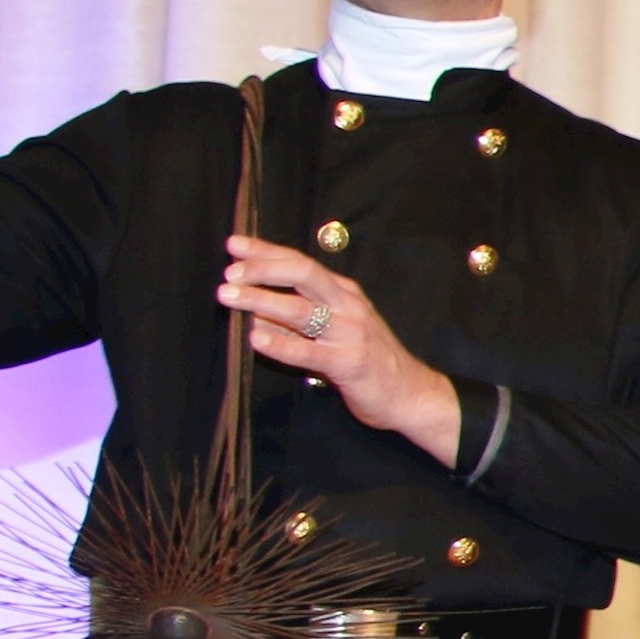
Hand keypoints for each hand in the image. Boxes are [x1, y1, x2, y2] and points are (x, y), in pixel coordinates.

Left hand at [218, 237, 465, 462]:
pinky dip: (280, 344)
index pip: (301, 263)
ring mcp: (350, 333)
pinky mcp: (348, 363)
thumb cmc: (369, 359)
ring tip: (229, 297)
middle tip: (230, 272)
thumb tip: (253, 312)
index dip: (267, 252)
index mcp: (344, 293)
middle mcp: (348, 306)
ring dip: (261, 301)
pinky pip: (308, 352)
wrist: (410, 393)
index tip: (234, 245)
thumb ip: (298, 320)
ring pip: (301, 311)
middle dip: (263, 270)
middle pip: (304, 275)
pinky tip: (255, 340)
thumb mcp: (336, 330)